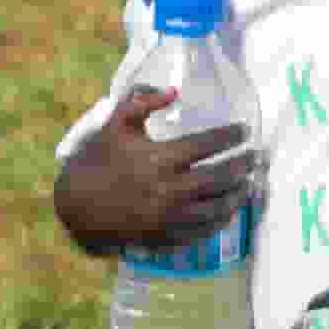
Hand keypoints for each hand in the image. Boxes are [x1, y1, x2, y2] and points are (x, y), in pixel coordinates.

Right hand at [52, 83, 254, 256]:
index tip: (243, 131)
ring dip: (236, 196)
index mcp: (159, 159)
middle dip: (241, 166)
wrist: (74, 207)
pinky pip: (200, 232)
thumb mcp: (114, 124)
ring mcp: (168, 218)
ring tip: (248, 185)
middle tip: (255, 157)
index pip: (207, 145)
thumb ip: (142, 102)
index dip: (229, 136)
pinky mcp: (164, 237)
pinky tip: (227, 211)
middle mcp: (168, 190)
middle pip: (219, 178)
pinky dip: (218, 221)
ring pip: (215, 209)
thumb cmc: (96, 161)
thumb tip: (173, 91)